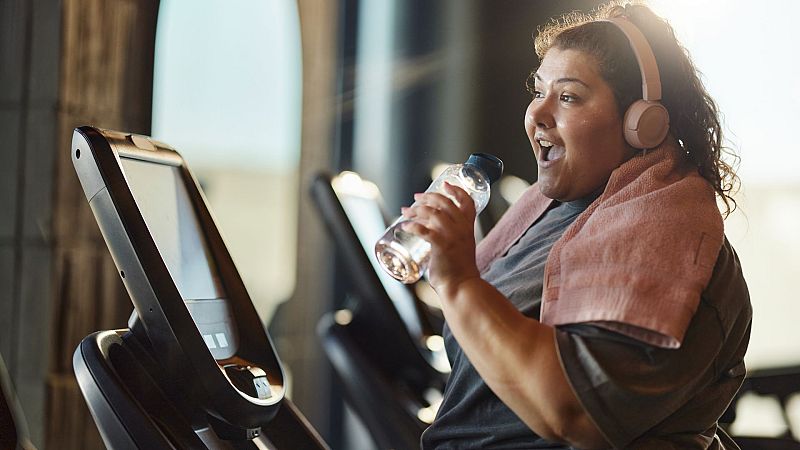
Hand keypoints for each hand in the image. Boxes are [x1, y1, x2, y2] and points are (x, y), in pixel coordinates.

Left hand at [401, 182, 480, 296]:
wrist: (462, 286)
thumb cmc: (458, 271)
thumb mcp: (460, 247)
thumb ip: (449, 236)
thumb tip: (428, 231)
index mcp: (468, 227)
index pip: (467, 201)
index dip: (456, 190)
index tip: (445, 184)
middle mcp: (462, 228)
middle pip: (444, 202)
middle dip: (428, 197)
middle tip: (416, 198)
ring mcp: (452, 236)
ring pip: (433, 213)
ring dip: (416, 210)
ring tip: (406, 212)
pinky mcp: (441, 246)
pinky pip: (423, 230)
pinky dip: (411, 226)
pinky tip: (404, 227)